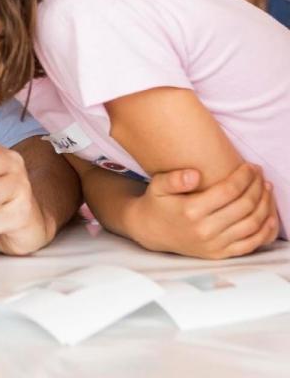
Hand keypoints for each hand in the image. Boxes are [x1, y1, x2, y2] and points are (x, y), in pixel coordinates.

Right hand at [129, 162, 277, 258]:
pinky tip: (270, 216)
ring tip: (266, 189)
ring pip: (252, 224)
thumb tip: (195, 175)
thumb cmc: (157, 204)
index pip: (229, 191)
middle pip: (245, 206)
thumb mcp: (157, 186)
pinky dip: (266, 230)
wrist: (151, 231)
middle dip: (258, 187)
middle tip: (260, 175)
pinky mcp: (219, 254)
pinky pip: (251, 244)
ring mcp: (214, 244)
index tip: (251, 166)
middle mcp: (204, 230)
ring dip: (266, 205)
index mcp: (191, 211)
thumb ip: (173, 179)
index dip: (245, 177)